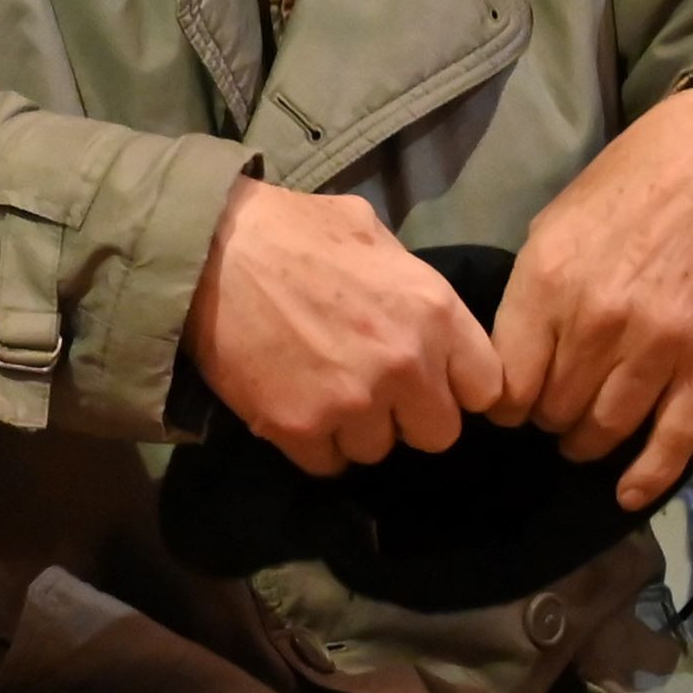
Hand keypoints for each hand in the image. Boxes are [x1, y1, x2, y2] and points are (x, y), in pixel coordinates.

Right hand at [186, 179, 502, 471]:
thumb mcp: (370, 234)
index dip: (459, 387)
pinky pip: (328, 463)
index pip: (487, 388)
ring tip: (322, 391)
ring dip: (355, 428)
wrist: (204, 249)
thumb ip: (411, 283)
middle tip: (373, 389)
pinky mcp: (299, 427)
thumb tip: (425, 316)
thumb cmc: (290, 229)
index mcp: (433, 312)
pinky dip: (312, 443)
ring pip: (378, 449)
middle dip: (408, 415)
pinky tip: (294, 406)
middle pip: (438, 433)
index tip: (433, 380)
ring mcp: (352, 401)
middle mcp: (405, 364)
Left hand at [492, 85, 692, 506]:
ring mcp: (658, 344)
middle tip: (552, 414)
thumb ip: (531, 296)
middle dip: (547, 420)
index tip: (508, 405)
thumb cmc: (630, 185)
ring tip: (583, 437)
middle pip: (554, 409)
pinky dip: (649, 474)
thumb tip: (509, 357)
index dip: (504, 403)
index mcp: (547, 283)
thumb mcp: (554, 227)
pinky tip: (627, 494)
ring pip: (606, 427)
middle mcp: (598, 321)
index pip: (507, 379)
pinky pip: (675, 436)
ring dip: (588, 442)